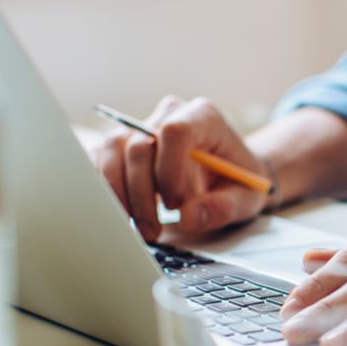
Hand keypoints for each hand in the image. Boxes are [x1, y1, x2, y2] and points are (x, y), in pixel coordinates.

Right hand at [93, 96, 269, 241]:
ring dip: (120, 195)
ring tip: (140, 227)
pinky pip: (100, 160)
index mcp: (204, 117)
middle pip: (139, 146)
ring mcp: (142, 127)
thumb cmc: (237, 181)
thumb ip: (222, 208)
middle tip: (154, 230)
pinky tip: (123, 214)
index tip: (176, 205)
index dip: (169, 171)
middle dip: (142, 195)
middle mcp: (169, 115)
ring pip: (113, 151)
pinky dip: (105, 190)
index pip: (174, 132)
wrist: (228, 176)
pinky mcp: (123, 145)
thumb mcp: (246, 198)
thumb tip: (187, 218)